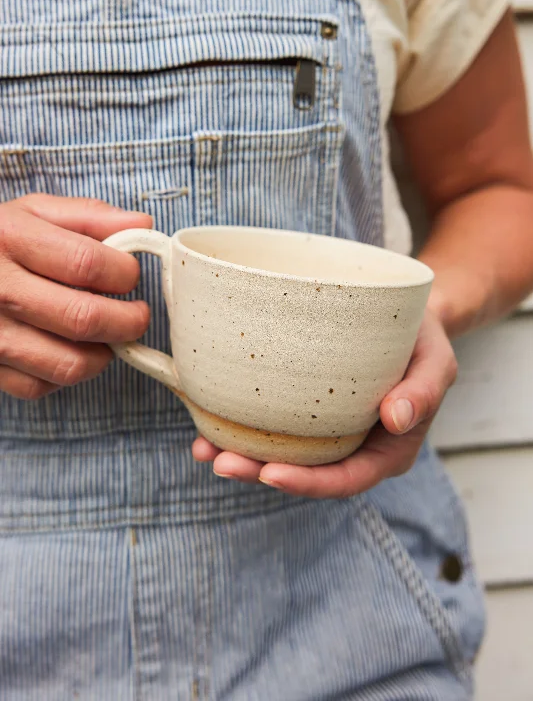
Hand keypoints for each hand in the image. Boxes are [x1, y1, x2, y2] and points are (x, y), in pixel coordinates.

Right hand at [0, 194, 151, 399]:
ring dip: (103, 354)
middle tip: (136, 315)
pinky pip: (40, 386)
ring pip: (69, 364)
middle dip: (128, 321)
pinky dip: (65, 374)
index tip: (130, 276)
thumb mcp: (31, 212)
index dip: (124, 273)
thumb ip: (89, 216)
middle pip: (84, 319)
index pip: (87, 263)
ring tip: (106, 335)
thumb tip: (143, 224)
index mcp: (11, 239)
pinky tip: (67, 350)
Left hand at [192, 308, 457, 497]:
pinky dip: (242, 425)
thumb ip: (424, 391)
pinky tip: (209, 420)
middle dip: (261, 473)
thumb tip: (396, 419)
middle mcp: (352, 448)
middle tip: (221, 461)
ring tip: (204, 448)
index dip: (308, 483)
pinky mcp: (307, 409)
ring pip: (284, 454)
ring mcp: (327, 431)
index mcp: (387, 450)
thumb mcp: (437, 361)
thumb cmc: (424, 343)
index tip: (270, 474)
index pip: (346, 479)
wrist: (408, 321)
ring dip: (244, 455)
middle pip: (305, 473)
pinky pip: (274, 424)